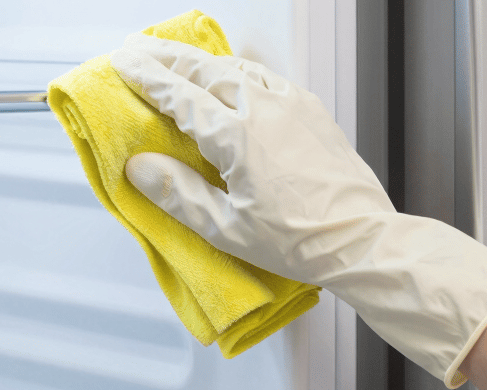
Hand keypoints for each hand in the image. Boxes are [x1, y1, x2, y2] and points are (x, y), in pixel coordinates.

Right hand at [111, 33, 486, 388]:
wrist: (363, 238)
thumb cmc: (298, 242)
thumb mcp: (227, 230)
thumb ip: (179, 194)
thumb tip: (139, 167)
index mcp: (238, 136)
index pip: (181, 96)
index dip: (148, 77)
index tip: (123, 63)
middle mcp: (265, 109)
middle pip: (205, 70)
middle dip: (167, 57)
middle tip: (139, 50)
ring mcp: (292, 105)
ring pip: (237, 68)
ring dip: (202, 61)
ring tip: (177, 60)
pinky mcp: (312, 111)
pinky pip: (267, 77)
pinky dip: (239, 69)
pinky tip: (232, 74)